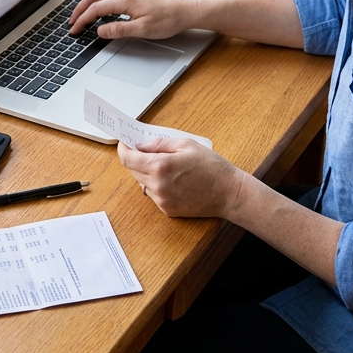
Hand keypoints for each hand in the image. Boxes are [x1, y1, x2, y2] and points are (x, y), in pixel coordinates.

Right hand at [68, 0, 198, 39]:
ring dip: (88, 1)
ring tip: (81, 13)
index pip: (95, 9)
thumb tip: (100, 31)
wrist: (185, 10)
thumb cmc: (168, 20)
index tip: (74, 30)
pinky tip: (100, 5)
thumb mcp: (143, 30)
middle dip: (79, 9)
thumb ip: (119, 30)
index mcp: (125, 1)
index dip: (82, 20)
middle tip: (72, 21)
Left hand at [117, 137, 247, 218]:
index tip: (124, 143)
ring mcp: (161, 200)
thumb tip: (141, 145)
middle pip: (132, 171)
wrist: (229, 193)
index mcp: (160, 166)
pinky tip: (174, 180)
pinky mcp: (167, 209)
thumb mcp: (186, 144)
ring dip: (147, 173)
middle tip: (147, 151)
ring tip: (167, 167)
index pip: (127, 159)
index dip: (123, 149)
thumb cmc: (212, 167)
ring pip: (142, 183)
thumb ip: (160, 143)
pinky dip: (157, 185)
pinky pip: (153, 194)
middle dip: (136, 159)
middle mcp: (157, 185)